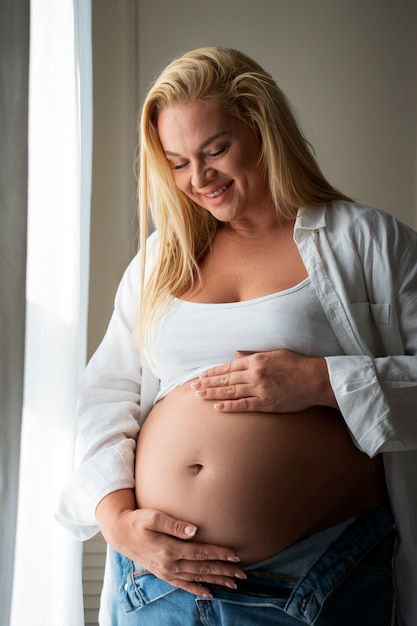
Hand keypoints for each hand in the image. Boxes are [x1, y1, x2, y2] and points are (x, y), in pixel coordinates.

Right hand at [96, 490, 245, 597]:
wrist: (120, 534)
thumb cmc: (137, 521)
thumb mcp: (153, 516)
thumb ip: (173, 523)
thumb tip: (194, 529)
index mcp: (169, 549)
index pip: (201, 552)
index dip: (219, 554)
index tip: (235, 555)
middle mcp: (169, 564)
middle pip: (202, 568)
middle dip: (224, 570)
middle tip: (242, 573)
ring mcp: (167, 571)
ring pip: (197, 578)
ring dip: (216, 581)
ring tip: (234, 583)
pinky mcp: (164, 574)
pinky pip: (184, 585)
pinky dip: (197, 590)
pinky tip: (209, 593)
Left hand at [192, 349, 337, 412]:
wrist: (315, 380)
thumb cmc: (297, 364)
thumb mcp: (274, 353)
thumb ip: (254, 355)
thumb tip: (237, 355)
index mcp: (257, 360)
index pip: (229, 366)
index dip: (214, 371)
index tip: (202, 375)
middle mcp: (255, 374)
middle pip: (226, 379)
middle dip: (208, 383)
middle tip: (194, 387)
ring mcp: (260, 389)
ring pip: (231, 391)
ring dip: (214, 394)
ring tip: (200, 395)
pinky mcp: (266, 403)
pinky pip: (244, 405)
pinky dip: (230, 406)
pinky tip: (217, 407)